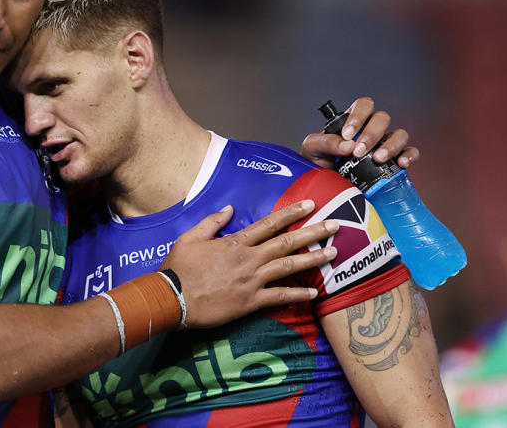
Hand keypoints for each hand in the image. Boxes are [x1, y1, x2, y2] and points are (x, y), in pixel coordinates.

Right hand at [161, 200, 338, 327]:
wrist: (172, 298)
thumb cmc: (178, 267)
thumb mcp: (190, 237)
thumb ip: (212, 222)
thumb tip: (230, 208)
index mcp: (235, 242)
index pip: (269, 224)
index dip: (291, 213)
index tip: (310, 204)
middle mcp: (248, 259)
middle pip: (286, 243)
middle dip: (313, 232)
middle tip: (335, 226)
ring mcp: (251, 280)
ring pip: (288, 266)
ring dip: (313, 259)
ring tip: (333, 253)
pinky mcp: (250, 301)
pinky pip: (279, 297)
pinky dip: (297, 294)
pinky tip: (313, 292)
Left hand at [301, 96, 419, 168]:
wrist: (326, 185)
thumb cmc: (318, 161)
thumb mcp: (312, 149)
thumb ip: (325, 142)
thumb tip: (347, 145)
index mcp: (353, 121)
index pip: (364, 105)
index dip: (358, 116)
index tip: (347, 135)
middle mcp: (372, 129)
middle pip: (382, 119)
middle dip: (371, 134)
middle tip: (358, 152)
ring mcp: (386, 144)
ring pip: (400, 134)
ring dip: (390, 145)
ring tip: (377, 159)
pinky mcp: (395, 160)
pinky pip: (411, 152)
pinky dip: (409, 156)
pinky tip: (400, 164)